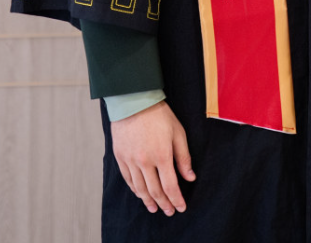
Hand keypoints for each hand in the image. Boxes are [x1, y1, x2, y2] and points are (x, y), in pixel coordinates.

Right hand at [110, 100, 195, 214]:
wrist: (134, 100)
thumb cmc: (159, 115)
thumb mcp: (178, 132)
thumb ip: (184, 157)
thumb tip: (190, 177)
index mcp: (162, 155)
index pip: (170, 186)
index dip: (176, 199)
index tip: (181, 207)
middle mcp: (145, 161)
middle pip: (155, 191)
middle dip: (164, 204)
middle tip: (169, 211)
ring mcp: (131, 160)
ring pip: (140, 188)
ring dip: (148, 201)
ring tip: (154, 208)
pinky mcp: (120, 157)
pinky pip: (128, 179)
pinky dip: (135, 190)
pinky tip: (140, 194)